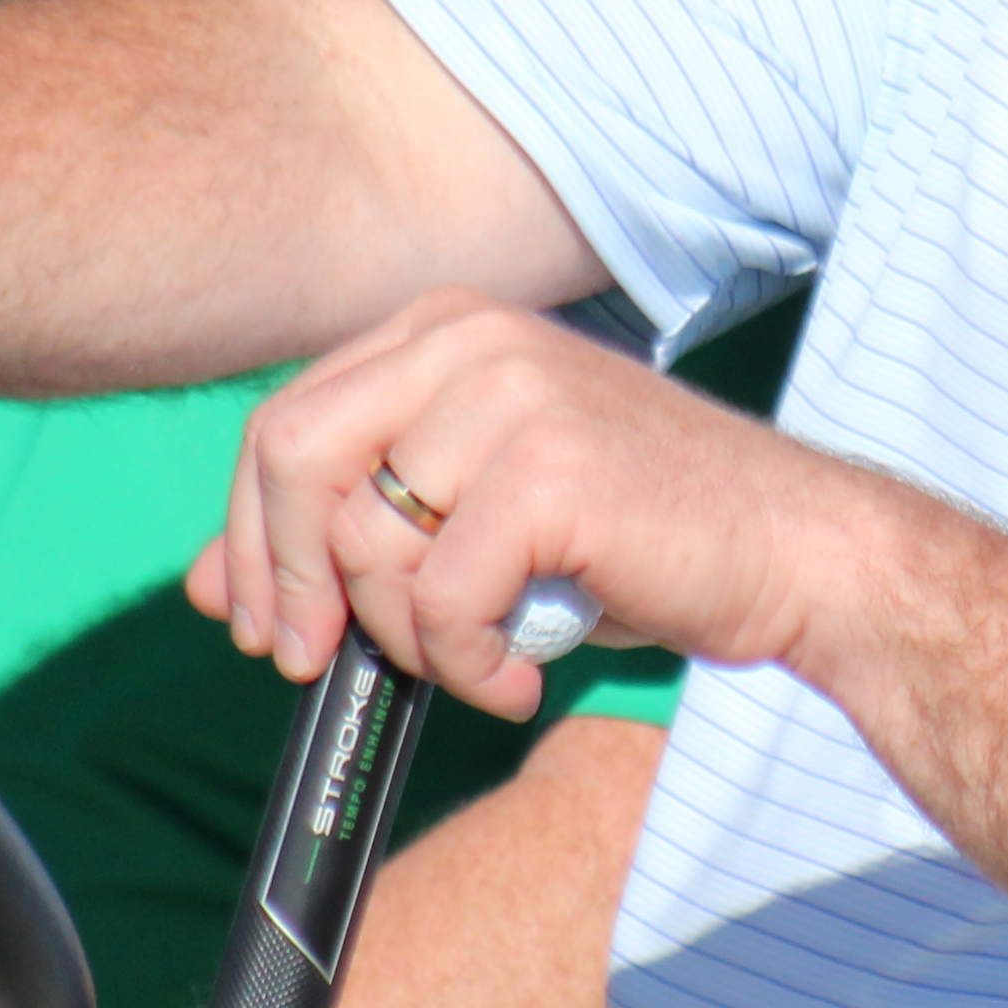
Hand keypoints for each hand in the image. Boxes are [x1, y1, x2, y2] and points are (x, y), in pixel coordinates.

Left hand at [193, 292, 876, 719]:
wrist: (798, 550)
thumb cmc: (639, 534)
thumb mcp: (477, 514)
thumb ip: (355, 526)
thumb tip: (209, 584)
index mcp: (444, 328)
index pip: (284, 423)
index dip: (253, 537)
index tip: (263, 624)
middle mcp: (470, 341)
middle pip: (293, 458)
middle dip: (289, 582)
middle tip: (321, 661)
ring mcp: (513, 397)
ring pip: (367, 541)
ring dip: (406, 639)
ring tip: (475, 665)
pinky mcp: (551, 470)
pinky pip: (441, 595)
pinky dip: (467, 664)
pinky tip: (517, 679)